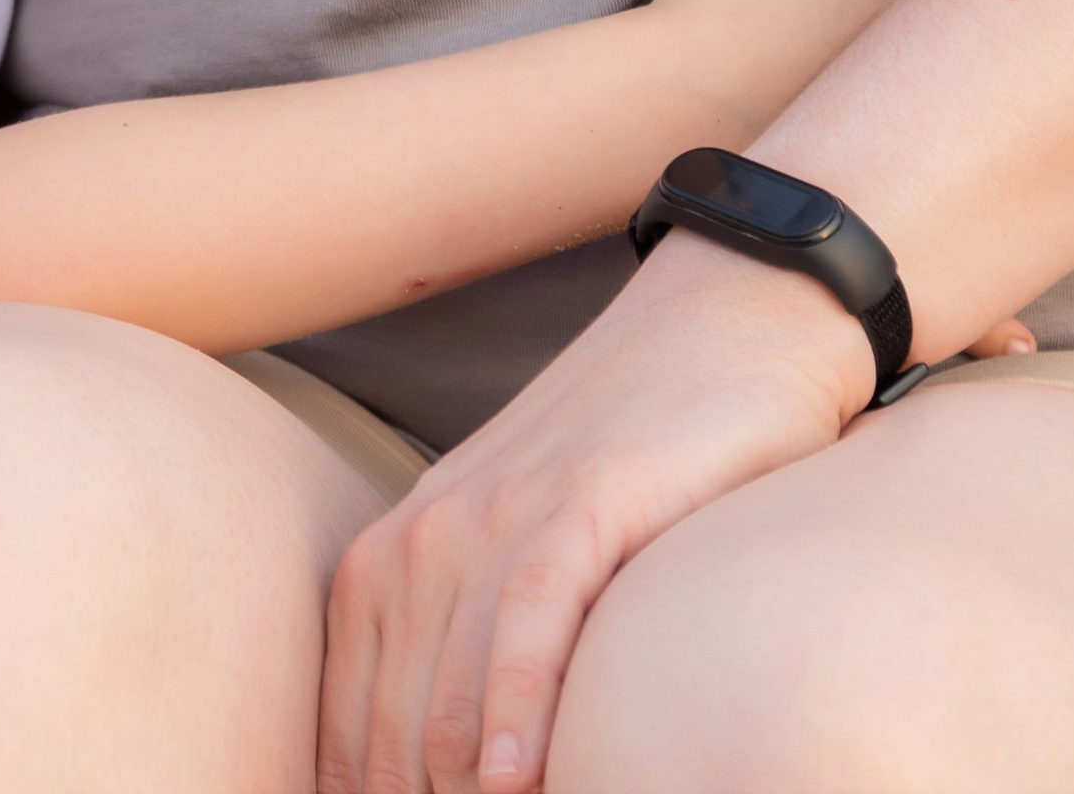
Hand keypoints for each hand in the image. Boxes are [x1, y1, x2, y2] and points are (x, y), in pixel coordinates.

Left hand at [319, 225, 873, 793]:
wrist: (724, 326)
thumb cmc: (629, 470)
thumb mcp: (525, 564)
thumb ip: (471, 663)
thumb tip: (454, 779)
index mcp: (390, 563)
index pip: (348, 740)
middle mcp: (425, 538)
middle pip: (393, 739)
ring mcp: (501, 512)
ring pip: (450, 695)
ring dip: (462, 793)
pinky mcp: (584, 499)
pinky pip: (530, 621)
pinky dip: (517, 710)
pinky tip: (518, 782)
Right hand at [645, 0, 1073, 353]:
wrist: (637, 114)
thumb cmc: (702, 20)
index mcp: (899, 30)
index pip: (1002, 22)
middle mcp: (907, 110)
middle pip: (1020, 125)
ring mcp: (880, 178)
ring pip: (987, 211)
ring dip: (1057, 237)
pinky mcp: (843, 229)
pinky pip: (924, 276)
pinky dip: (975, 315)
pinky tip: (1020, 347)